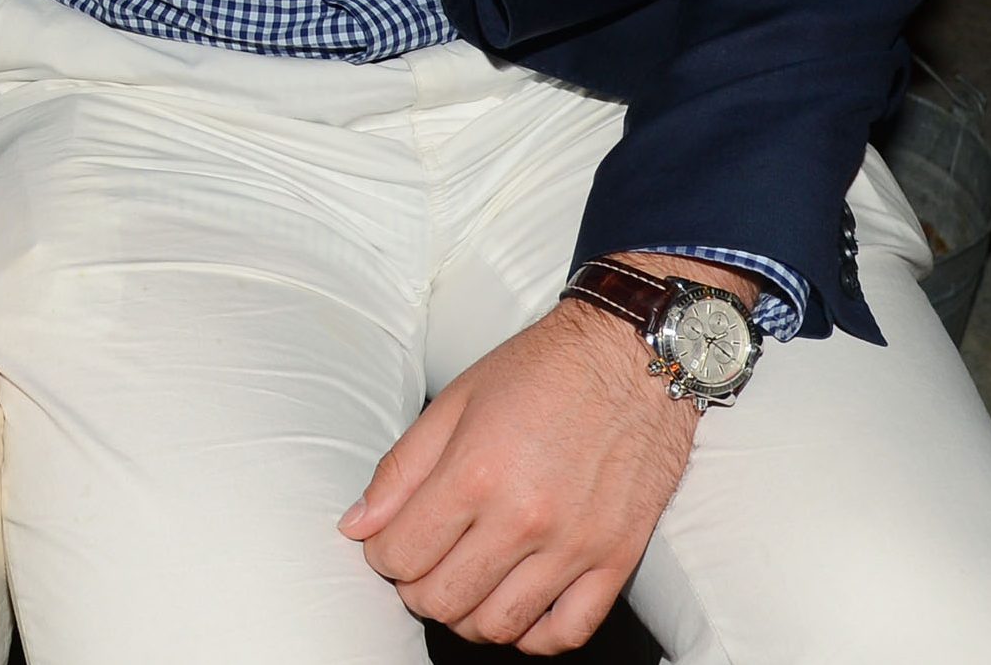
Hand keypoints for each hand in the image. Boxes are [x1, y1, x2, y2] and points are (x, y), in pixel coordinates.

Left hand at [338, 299, 697, 651]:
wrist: (633, 355)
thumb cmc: (542, 370)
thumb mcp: (456, 401)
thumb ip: (401, 469)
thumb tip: (357, 526)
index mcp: (475, 473)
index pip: (399, 556)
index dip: (381, 555)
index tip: (390, 541)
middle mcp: (524, 518)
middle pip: (441, 600)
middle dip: (417, 588)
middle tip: (425, 562)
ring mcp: (575, 545)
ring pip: (497, 626)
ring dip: (467, 615)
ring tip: (466, 581)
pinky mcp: (618, 559)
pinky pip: (566, 632)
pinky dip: (532, 635)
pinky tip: (517, 605)